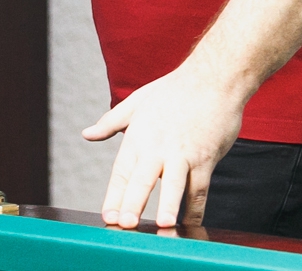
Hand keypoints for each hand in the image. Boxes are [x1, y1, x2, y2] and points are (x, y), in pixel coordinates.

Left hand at [83, 64, 247, 229]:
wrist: (214, 77)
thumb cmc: (176, 89)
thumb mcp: (138, 101)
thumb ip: (111, 121)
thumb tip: (87, 134)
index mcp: (139, 136)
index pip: (122, 170)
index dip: (114, 195)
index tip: (108, 216)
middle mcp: (159, 147)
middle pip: (144, 179)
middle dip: (134, 202)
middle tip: (126, 224)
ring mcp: (184, 153)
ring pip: (176, 184)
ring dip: (170, 205)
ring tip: (164, 225)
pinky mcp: (206, 158)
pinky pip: (200, 188)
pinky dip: (196, 209)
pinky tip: (191, 225)